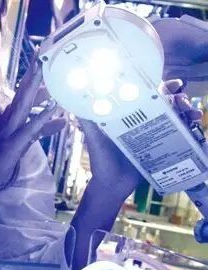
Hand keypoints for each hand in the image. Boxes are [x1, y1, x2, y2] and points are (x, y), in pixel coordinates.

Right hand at [0, 53, 65, 212]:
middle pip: (24, 91)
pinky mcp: (11, 146)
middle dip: (35, 71)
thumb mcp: (26, 141)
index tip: (47, 54)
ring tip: (45, 69)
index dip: (37, 73)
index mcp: (13, 117)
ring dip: (35, 87)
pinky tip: (52, 111)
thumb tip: (62, 118)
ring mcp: (9, 132)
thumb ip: (43, 128)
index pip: (26, 90)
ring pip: (23, 105)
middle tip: (46, 50)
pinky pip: (28, 131)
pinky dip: (40, 119)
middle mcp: (10, 120)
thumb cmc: (1, 160)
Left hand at [78, 79, 203, 199]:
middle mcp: (143, 121)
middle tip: (182, 99)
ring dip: (187, 110)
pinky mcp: (163, 148)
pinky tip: (194, 125)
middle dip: (177, 96)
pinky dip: (189, 128)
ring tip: (191, 113)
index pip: (146, 93)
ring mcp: (154, 134)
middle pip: (165, 102)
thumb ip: (88, 120)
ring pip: (176, 116)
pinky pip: (179, 135)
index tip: (171, 84)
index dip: (160, 86)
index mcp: (129, 114)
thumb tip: (74, 100)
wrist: (112, 186)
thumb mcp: (94, 138)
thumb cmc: (101, 160)